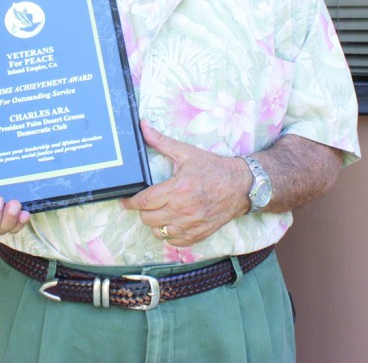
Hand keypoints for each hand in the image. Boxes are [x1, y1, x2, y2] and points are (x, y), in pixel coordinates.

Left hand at [121, 121, 249, 246]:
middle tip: (147, 202)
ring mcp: (192, 224)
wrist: (241, 185)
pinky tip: (172, 221)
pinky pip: (174, 241)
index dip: (131, 202)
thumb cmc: (213, 168)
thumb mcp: (187, 152)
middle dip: (143, 210)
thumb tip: (143, 125)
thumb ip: (161, 141)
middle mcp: (184, 209)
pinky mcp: (199, 234)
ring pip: (158, 232)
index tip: (126, 201)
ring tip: (159, 212)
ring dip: (155, 223)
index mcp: (179, 188)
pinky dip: (169, 233)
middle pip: (148, 218)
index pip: (145, 201)